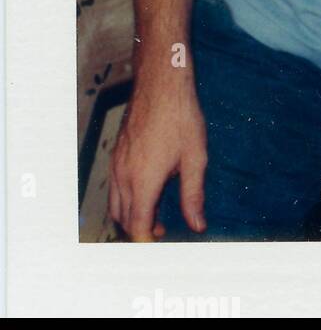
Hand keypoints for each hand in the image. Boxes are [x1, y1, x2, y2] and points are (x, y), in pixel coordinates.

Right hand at [108, 77, 207, 240]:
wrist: (161, 84)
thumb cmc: (181, 118)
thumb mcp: (195, 158)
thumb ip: (193, 195)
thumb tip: (197, 225)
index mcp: (144, 181)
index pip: (137, 226)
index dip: (148, 241)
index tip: (161, 244)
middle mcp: (124, 176)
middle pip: (123, 220)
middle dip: (140, 230)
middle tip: (164, 230)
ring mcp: (116, 165)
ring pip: (116, 204)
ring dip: (131, 215)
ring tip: (156, 213)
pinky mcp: (116, 155)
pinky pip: (115, 187)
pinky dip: (126, 199)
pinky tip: (147, 189)